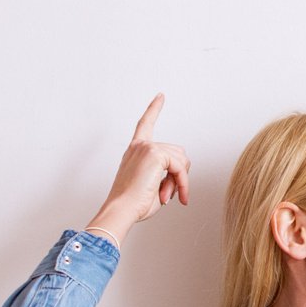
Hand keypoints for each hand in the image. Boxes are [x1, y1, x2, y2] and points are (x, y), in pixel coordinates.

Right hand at [85, 94, 190, 245]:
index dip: (153, 109)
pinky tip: (176, 195)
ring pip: (181, 160)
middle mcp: (140, 146)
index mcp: (135, 151)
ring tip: (167, 196)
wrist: (122, 210)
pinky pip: (180, 167)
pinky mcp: (155, 153)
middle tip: (170, 194)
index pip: (145, 125)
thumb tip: (180, 171)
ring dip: (180, 181)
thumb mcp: (152, 185)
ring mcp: (147, 147)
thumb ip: (165, 173)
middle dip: (179, 174)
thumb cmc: (133, 204)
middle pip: (177, 151)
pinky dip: (182, 183)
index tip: (160, 96)